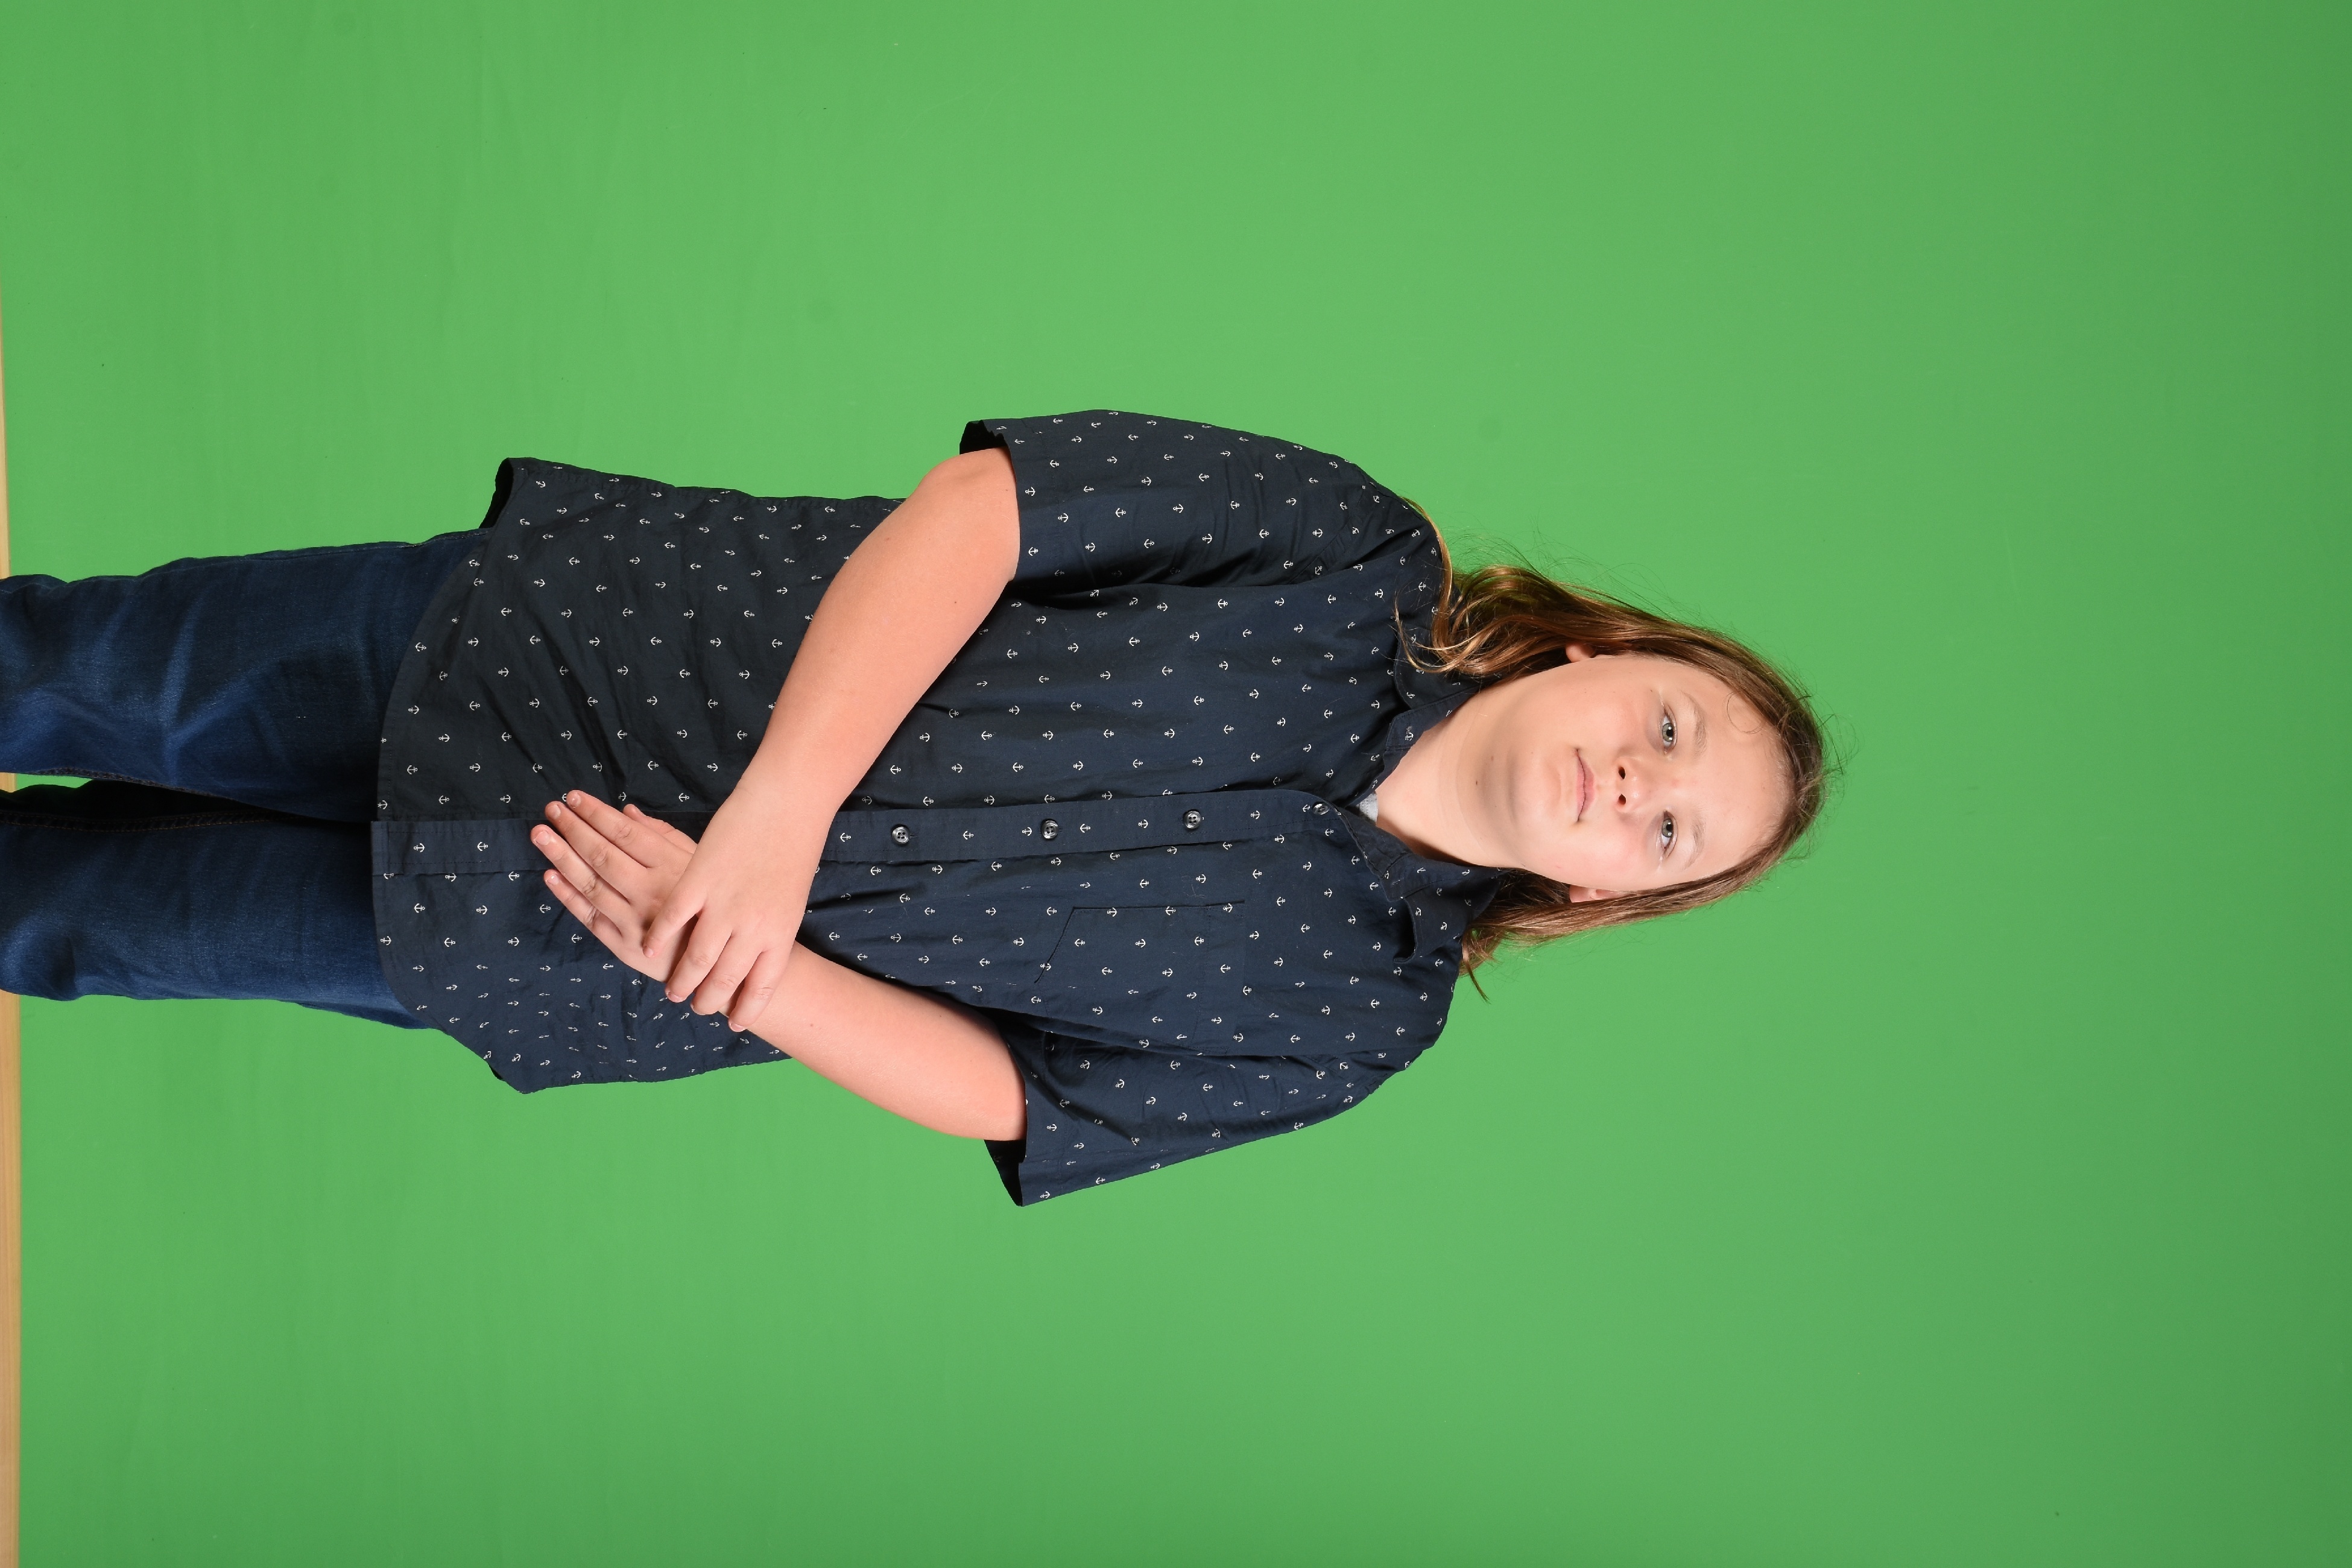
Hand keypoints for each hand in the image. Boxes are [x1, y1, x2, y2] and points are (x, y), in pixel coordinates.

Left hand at [532, 792, 699, 981]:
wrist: (715, 963)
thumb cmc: (707, 907)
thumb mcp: (698, 865)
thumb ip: (664, 836)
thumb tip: (627, 812)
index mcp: (673, 867)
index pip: (625, 833)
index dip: (595, 813)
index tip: (573, 797)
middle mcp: (651, 892)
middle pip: (603, 855)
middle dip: (573, 828)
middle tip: (551, 809)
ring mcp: (635, 921)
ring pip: (591, 884)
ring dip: (562, 856)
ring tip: (540, 834)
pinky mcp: (624, 946)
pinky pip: (590, 917)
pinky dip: (567, 895)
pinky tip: (550, 875)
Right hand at [640, 776, 822, 1032]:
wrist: (786, 804)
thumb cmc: (795, 846)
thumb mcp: (792, 898)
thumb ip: (774, 928)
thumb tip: (760, 950)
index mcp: (781, 933)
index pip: (762, 986)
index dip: (747, 1008)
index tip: (734, 1024)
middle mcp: (752, 928)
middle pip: (724, 980)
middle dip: (709, 1001)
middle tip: (697, 1009)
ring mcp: (723, 906)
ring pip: (695, 959)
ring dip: (681, 981)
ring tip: (674, 993)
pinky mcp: (697, 881)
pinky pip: (671, 919)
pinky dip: (657, 938)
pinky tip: (646, 949)